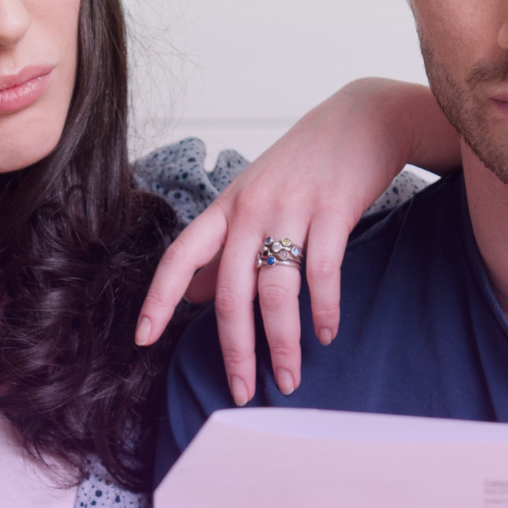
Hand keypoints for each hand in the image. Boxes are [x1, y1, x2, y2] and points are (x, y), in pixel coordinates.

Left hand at [135, 79, 455, 404]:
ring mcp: (292, 208)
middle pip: (232, 291)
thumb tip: (191, 296)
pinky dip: (324, 310)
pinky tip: (326, 334)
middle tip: (240, 390)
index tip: (143, 339)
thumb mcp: (253, 198)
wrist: (363, 118)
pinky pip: (323, 272)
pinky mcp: (333, 210)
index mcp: (225, 208)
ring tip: (288, 377)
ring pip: (277, 290)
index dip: (157, 299)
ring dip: (283, 342)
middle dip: (235, 349)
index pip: (179, 257)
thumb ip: (222, 248)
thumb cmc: (305, 164)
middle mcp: (251, 209)